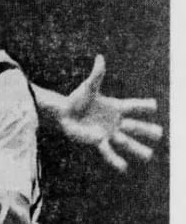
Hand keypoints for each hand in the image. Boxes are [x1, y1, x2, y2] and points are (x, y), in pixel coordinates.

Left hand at [59, 55, 162, 171]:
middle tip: (160, 134)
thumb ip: (97, 74)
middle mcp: (115, 121)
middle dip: (146, 130)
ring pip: (126, 142)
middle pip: (134, 126)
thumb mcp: (88, 87)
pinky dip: (116, 160)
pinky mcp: (98, 141)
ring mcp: (108, 132)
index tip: (154, 105)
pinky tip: (124, 168)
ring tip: (149, 155)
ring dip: (137, 149)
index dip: (143, 105)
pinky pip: (108, 152)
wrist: (63, 113)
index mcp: (115, 107)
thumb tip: (100, 57)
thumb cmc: (76, 99)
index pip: (133, 105)